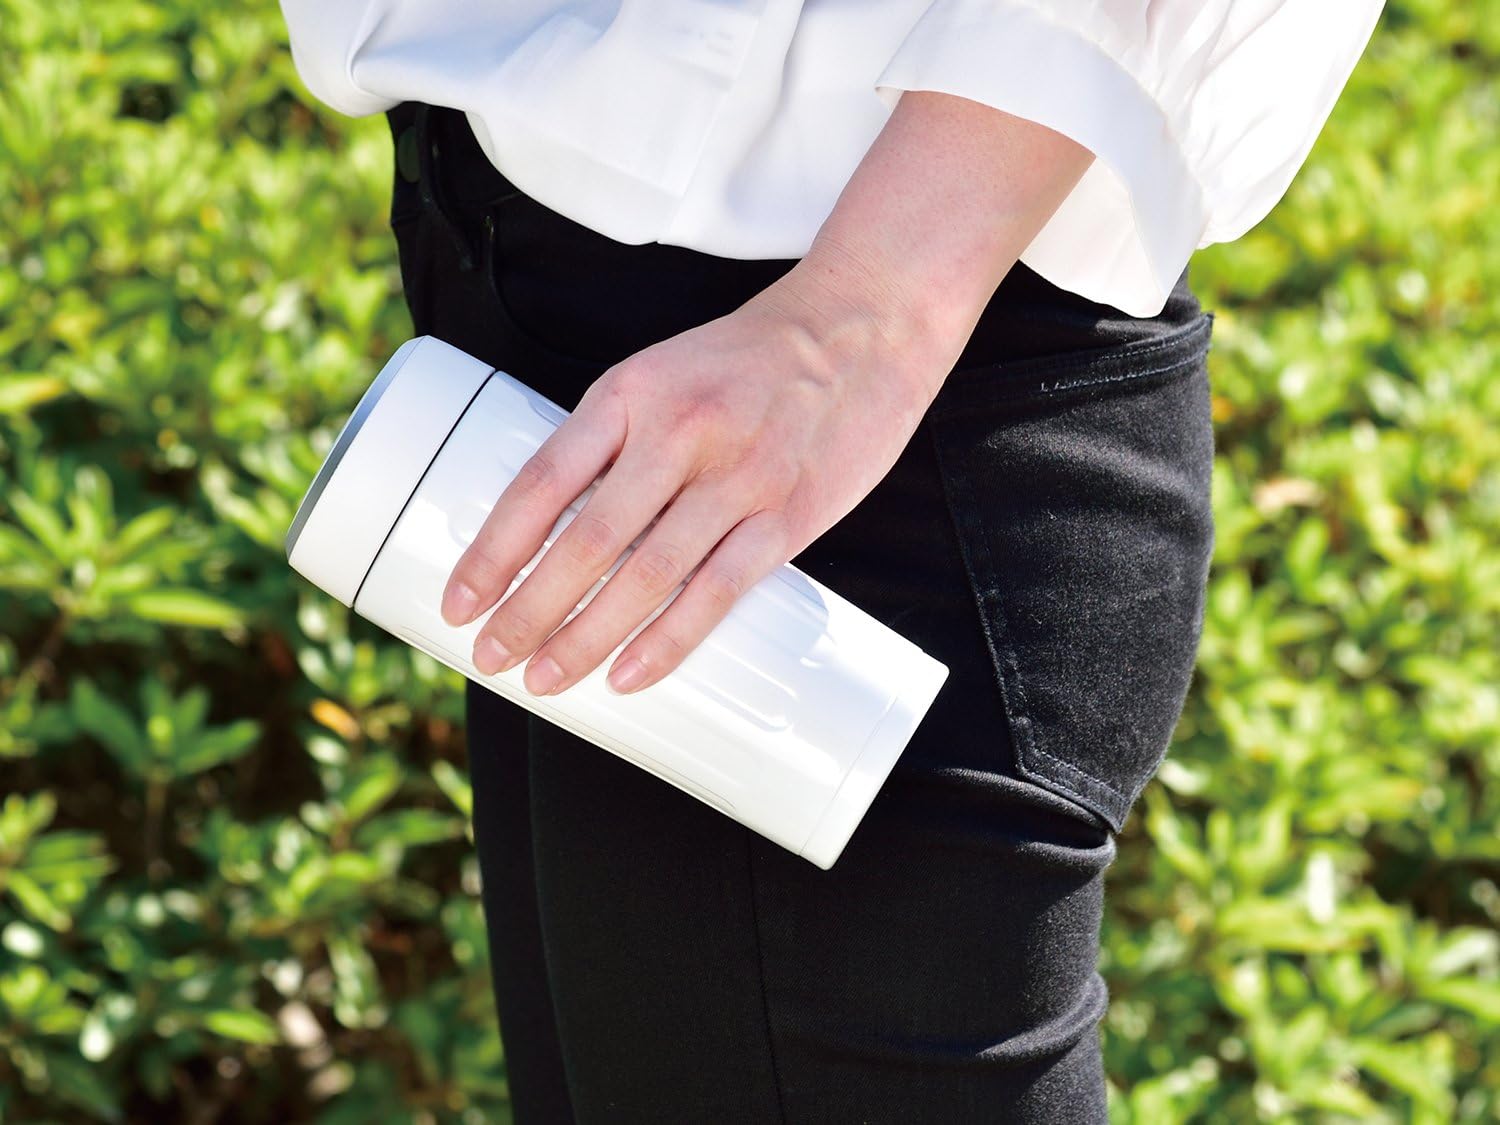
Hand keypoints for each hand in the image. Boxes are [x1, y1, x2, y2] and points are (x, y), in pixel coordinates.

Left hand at [440, 256, 947, 696]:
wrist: (861, 325)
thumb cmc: (751, 358)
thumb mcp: (664, 372)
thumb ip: (618, 441)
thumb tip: (561, 529)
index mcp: (631, 392)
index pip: (542, 482)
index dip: (492, 550)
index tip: (458, 602)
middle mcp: (678, 432)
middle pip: (586, 541)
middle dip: (528, 610)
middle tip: (490, 656)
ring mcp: (737, 477)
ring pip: (646, 576)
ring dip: (586, 637)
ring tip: (544, 679)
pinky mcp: (788, 514)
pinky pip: (718, 591)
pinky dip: (669, 641)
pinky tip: (630, 675)